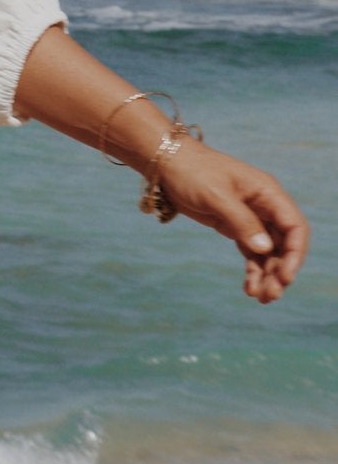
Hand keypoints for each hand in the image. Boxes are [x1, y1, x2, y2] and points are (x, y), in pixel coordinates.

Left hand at [156, 140, 310, 303]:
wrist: (167, 164)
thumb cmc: (193, 171)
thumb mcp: (216, 195)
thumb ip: (241, 221)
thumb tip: (265, 249)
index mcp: (267, 193)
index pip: (294, 226)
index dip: (295, 253)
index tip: (286, 276)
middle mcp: (265, 206)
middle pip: (284, 244)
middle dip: (280, 270)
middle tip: (270, 296)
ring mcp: (251, 218)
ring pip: (268, 252)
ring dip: (267, 275)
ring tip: (261, 298)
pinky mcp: (235, 226)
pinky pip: (251, 252)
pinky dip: (253, 271)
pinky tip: (249, 289)